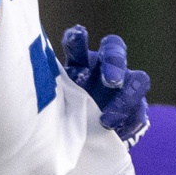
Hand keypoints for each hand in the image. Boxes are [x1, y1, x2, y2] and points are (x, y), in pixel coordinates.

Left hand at [61, 25, 151, 145]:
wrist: (83, 139)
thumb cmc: (65, 114)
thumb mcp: (54, 100)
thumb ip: (51, 87)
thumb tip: (34, 76)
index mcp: (80, 62)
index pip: (78, 44)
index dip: (77, 39)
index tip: (77, 35)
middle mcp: (105, 67)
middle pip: (115, 51)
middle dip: (115, 63)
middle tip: (111, 82)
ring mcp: (125, 87)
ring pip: (138, 81)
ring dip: (124, 100)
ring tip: (106, 121)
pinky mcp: (136, 110)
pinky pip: (140, 114)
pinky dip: (131, 123)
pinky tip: (119, 133)